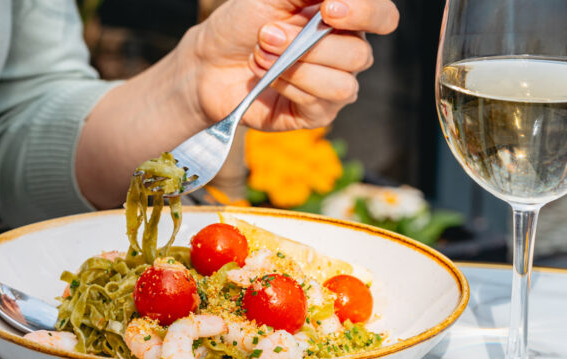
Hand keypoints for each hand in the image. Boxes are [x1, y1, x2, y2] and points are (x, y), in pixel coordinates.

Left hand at [191, 0, 398, 129]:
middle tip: (265, 35)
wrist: (208, 63)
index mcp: (344, 18)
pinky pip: (319, 103)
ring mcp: (334, 85)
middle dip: (306, 45)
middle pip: (359, 54)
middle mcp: (346, 52)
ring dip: (294, 68)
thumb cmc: (242, 23)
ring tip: (259, 57)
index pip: (383, 17)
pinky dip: (288, 87)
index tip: (328, 8)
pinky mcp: (316, 114)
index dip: (366, 13)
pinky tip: (265, 80)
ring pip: (341, 83)